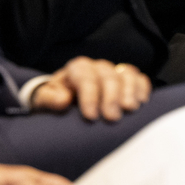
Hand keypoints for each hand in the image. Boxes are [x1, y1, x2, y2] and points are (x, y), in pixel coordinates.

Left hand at [30, 56, 151, 120]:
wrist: (64, 99)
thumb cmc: (54, 101)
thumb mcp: (43, 101)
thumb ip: (49, 99)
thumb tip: (64, 100)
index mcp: (76, 69)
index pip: (85, 78)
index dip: (89, 96)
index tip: (91, 116)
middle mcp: (97, 67)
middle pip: (108, 76)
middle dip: (111, 97)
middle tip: (112, 118)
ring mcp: (113, 72)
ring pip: (126, 74)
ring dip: (130, 91)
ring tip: (129, 109)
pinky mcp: (126, 80)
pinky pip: (138, 78)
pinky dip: (142, 88)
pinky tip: (141, 102)